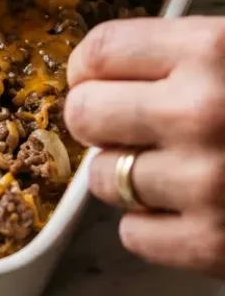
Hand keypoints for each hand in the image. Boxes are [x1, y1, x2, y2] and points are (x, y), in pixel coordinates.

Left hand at [66, 16, 224, 277]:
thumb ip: (183, 55)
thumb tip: (103, 65)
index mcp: (210, 51)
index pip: (99, 50)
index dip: (90, 67)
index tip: (96, 79)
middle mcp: (199, 111)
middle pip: (83, 113)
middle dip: (97, 121)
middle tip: (128, 128)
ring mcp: (204, 183)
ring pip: (101, 177)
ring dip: (126, 176)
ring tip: (173, 170)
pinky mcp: (211, 245)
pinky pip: (133, 234)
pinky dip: (153, 228)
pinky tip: (190, 211)